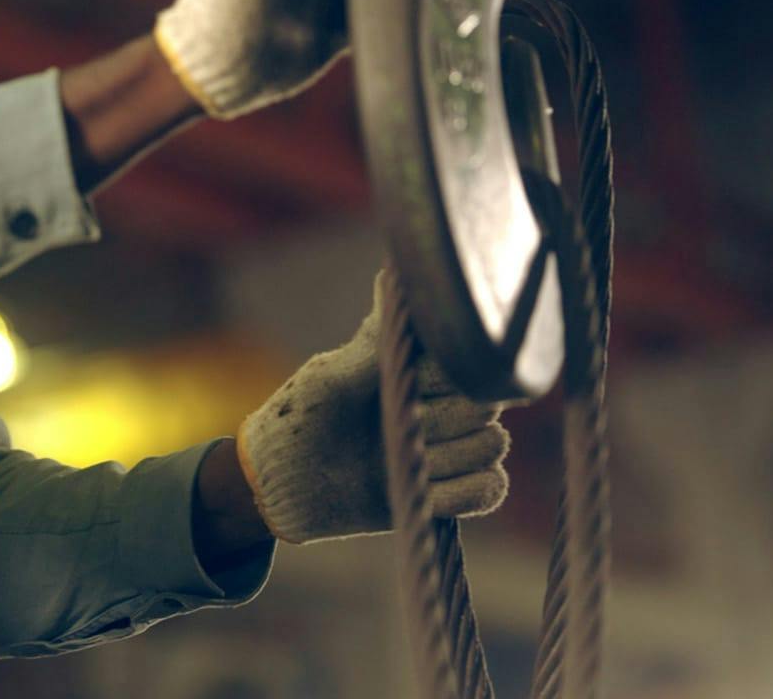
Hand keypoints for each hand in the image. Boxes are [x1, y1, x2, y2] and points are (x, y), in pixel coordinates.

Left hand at [236, 275, 509, 544]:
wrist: (282, 486)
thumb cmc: (298, 419)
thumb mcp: (331, 378)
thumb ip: (376, 341)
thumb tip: (393, 275)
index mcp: (414, 369)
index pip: (466, 363)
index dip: (441, 382)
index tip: (408, 391)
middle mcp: (440, 403)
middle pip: (486, 408)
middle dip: (443, 425)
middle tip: (398, 431)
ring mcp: (448, 448)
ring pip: (491, 447)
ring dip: (448, 461)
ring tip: (403, 466)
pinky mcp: (450, 492)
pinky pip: (490, 490)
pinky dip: (461, 494)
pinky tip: (422, 495)